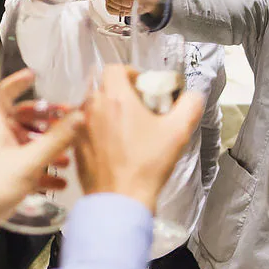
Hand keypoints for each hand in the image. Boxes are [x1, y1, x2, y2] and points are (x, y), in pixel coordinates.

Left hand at [76, 66, 205, 211]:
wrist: (120, 200)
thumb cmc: (147, 166)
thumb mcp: (178, 132)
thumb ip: (190, 105)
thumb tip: (192, 95)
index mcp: (115, 98)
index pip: (114, 68)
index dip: (130, 72)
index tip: (142, 87)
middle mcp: (92, 108)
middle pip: (101, 86)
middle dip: (118, 91)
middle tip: (136, 106)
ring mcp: (80, 127)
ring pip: (90, 106)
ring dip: (106, 109)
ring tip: (125, 127)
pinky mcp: (75, 146)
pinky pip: (83, 127)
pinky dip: (96, 128)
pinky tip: (113, 145)